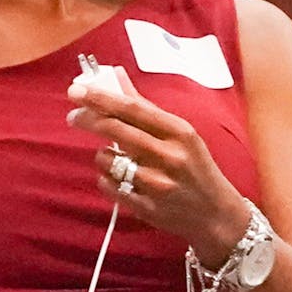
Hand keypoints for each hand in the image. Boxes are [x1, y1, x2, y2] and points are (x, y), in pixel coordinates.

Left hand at [66, 67, 250, 263]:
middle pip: (116, 130)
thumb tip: (116, 75)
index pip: (133, 108)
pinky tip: (120, 179)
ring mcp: (158, 184)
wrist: (218, 216)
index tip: (76, 90)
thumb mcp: (180, 134)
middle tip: (74, 116)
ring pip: (107, 159)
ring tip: (116, 158)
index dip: (101, 98)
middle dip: (88, 119)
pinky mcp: (147, 208)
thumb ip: (145, 106)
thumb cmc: (195, 168)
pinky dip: (107, 179)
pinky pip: (108, 186)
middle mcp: (170, 156)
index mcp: (180, 132)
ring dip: (103, 155)